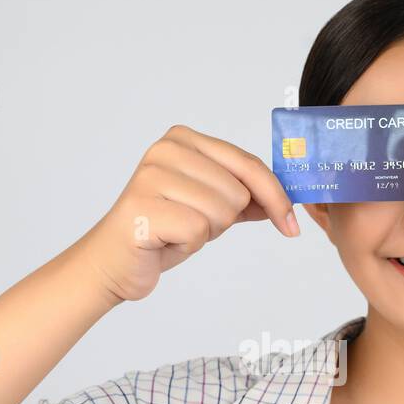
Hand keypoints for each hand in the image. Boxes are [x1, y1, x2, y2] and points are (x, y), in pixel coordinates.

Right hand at [76, 123, 299, 302]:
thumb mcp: (209, 208)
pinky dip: (188, 244)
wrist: (113, 263)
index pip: (247, 163)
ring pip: (222, 210)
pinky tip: (165, 240)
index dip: (275, 196)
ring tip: (177, 230)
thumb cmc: (161, 232)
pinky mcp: (144, 207)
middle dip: (225, 218)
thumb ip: (243, 198)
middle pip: (238, 190)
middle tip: (192, 224)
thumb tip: (283, 200)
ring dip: (206, 231)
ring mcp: (151, 176)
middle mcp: (165, 150)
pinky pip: (198, 230)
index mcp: (183, 140)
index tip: (290, 223)